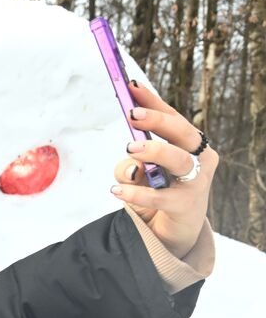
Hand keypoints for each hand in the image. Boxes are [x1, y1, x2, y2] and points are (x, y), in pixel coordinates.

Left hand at [111, 81, 217, 258]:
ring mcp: (196, 182)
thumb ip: (132, 164)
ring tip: (129, 149)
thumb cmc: (158, 192)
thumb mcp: (141, 174)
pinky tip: (116, 191)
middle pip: (182, 133)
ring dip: (154, 151)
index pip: (173, 118)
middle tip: (132, 114)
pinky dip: (137, 193)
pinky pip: (161, 197)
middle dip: (157, 121)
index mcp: (190, 144)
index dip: (153, 102)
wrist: (173, 229)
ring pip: (178, 160)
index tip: (132, 87)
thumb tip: (129, 161)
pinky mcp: (186, 206)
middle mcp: (200, 158)